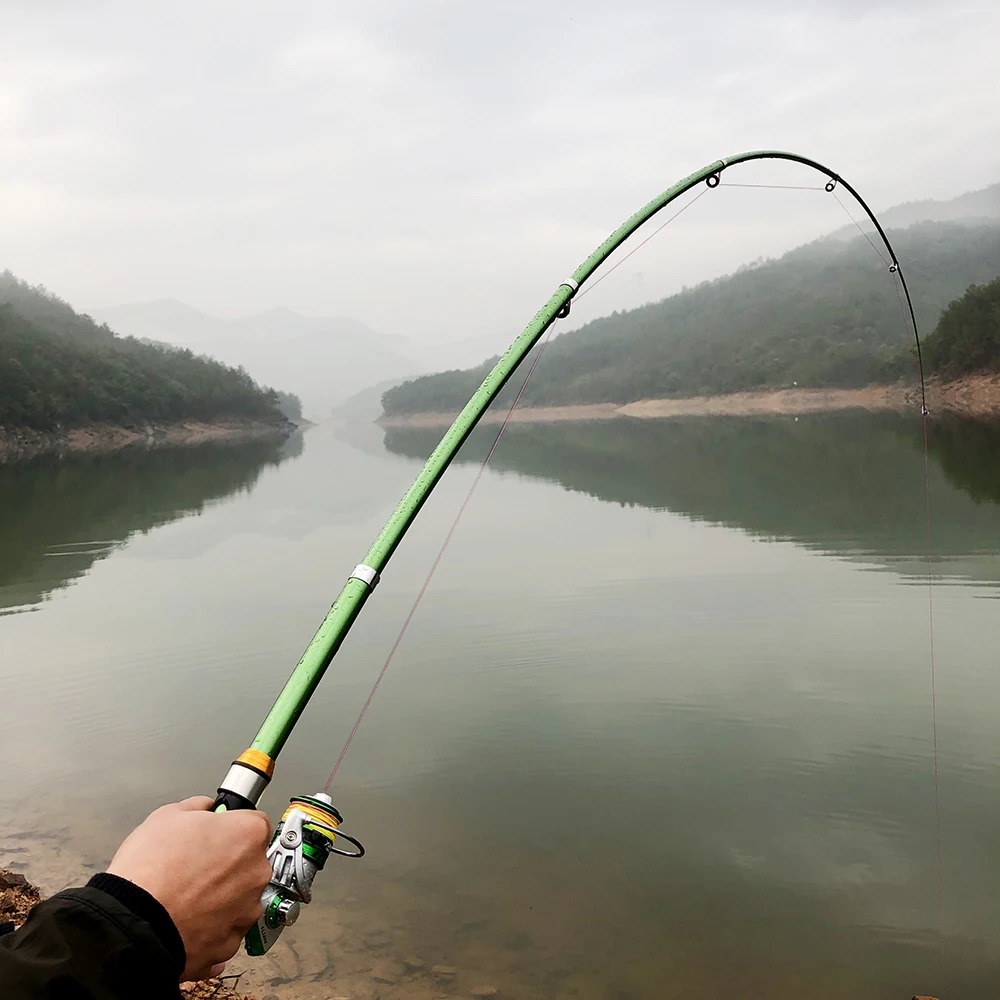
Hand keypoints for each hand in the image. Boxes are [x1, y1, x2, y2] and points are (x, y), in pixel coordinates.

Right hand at [107, 796, 271, 980]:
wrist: (132, 925)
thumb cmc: (150, 871)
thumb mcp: (167, 817)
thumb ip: (196, 807)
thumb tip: (203, 808)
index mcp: (247, 835)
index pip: (254, 823)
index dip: (232, 827)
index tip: (219, 834)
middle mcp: (255, 873)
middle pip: (249, 862)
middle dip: (228, 864)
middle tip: (196, 867)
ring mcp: (246, 911)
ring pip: (239, 898)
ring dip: (221, 897)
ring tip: (187, 898)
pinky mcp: (230, 945)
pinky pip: (225, 931)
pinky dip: (210, 928)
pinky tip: (186, 922)